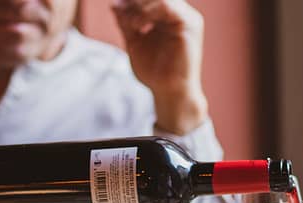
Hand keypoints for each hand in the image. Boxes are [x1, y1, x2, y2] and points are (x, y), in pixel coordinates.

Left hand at [112, 0, 207, 133]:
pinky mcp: (189, 24)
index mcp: (168, 16)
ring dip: (139, 6)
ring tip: (129, 24)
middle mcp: (180, 13)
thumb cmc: (155, 72)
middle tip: (121, 13)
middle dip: (134, 1)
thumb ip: (126, 22)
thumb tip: (113, 3)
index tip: (115, 6)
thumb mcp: (135, 43)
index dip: (131, 1)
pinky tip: (138, 26)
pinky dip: (147, 12)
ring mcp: (186, 17)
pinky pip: (166, 6)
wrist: (170, 93)